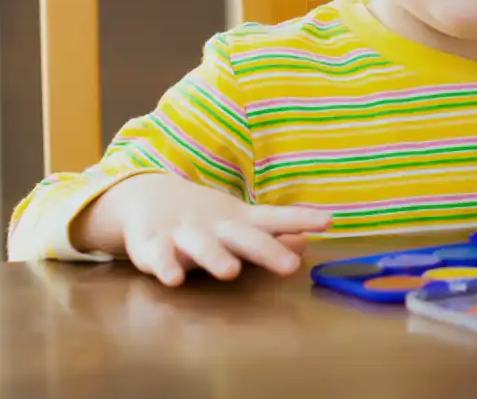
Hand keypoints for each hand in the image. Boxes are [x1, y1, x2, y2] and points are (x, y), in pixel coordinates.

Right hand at [72, 172, 332, 286]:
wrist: (147, 195)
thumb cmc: (205, 218)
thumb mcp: (240, 224)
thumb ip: (273, 234)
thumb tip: (309, 242)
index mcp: (239, 221)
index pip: (275, 219)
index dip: (301, 220)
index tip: (328, 221)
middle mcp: (216, 227)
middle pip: (245, 238)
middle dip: (268, 252)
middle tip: (290, 266)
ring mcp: (185, 233)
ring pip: (202, 247)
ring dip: (216, 258)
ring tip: (231, 272)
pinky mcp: (153, 243)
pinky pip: (158, 258)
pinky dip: (165, 267)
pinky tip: (174, 280)